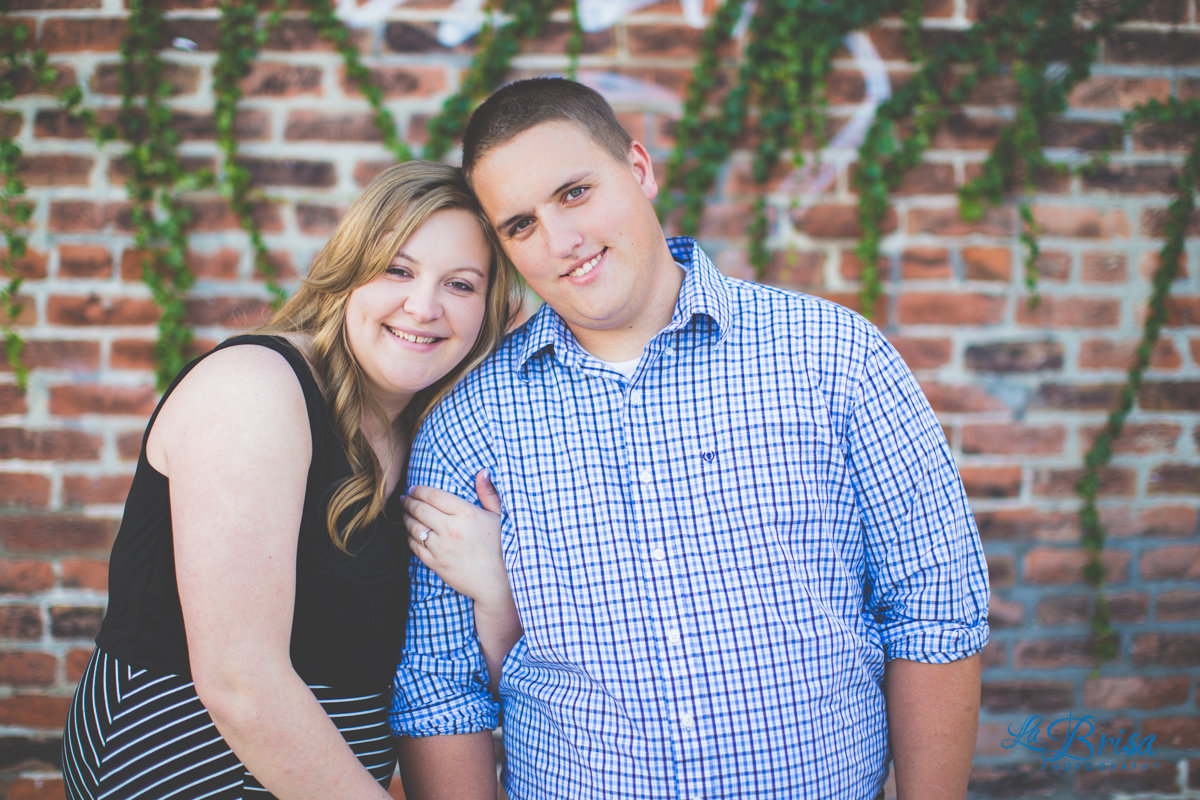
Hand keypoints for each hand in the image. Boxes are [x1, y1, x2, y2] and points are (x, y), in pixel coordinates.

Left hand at [404, 470, 508, 606]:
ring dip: (405, 518)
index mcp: (466, 514)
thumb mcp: (498, 516)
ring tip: (404, 513)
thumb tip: (483, 471)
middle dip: (408, 501)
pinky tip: (410, 532)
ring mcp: (441, 547)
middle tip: (404, 499)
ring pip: (414, 527)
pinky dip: (408, 537)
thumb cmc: (498, 546)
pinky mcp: (435, 563)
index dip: (419, 490)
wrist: (494, 582)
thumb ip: (488, 492)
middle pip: (420, 509)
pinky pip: (414, 546)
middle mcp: (451, 529)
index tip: (413, 489)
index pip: (434, 495)